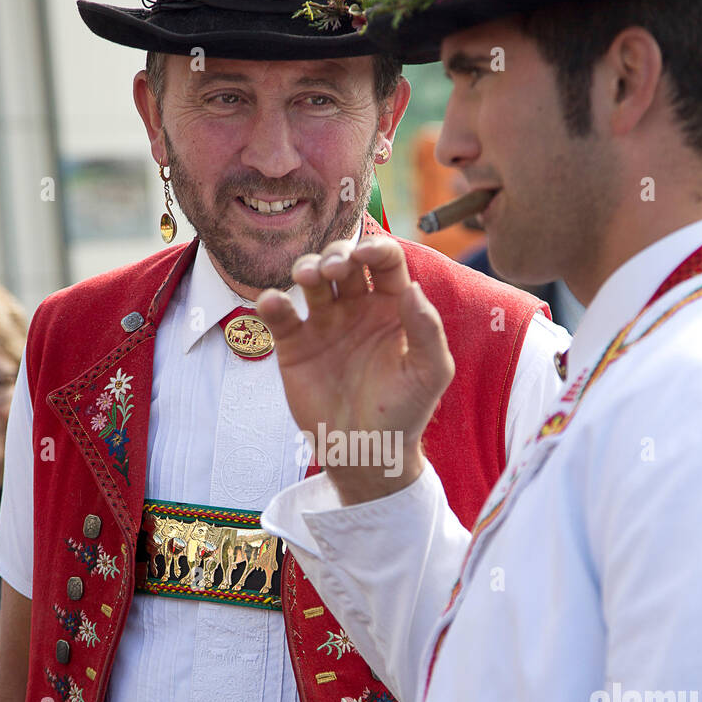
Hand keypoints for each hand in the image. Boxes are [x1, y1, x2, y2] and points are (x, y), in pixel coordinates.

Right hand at [257, 234, 454, 502]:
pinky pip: (280, 316)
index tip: (364, 254)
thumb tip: (413, 287)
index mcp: (392, 307)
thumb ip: (427, 330)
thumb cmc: (405, 412)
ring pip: (310, 279)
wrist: (367, 453)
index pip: (385, 261)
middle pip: (343, 260)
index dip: (375, 248)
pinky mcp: (295, 345)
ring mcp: (324, 324)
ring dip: (306, 268)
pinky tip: (272, 302)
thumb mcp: (429, 372)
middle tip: (332, 269)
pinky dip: (271, 303)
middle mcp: (356, 308)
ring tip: (306, 279)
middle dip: (336, 254)